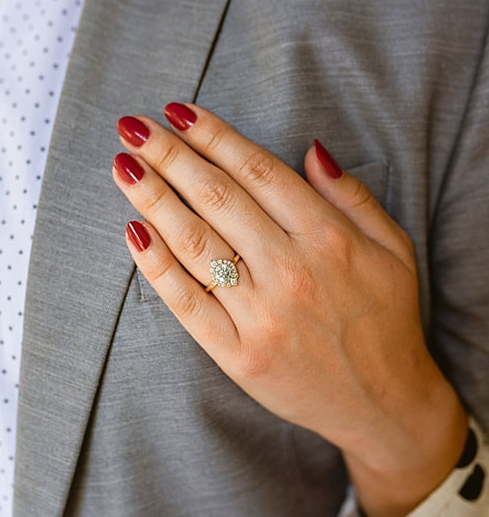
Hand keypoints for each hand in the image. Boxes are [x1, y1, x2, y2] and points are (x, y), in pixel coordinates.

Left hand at [112, 103, 466, 516]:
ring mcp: (260, 313)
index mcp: (328, 237)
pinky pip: (185, 301)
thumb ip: (350, 195)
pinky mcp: (236, 352)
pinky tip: (132, 230)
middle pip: (217, 197)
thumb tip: (310, 147)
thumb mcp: (392, 247)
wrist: (383, 404)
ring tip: (123, 166)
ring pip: (194, 242)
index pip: (257, 171)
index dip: (213, 136)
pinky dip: (155, 264)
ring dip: (153, 198)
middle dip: (169, 155)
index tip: (177, 112)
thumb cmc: (385, 319)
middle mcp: (291, 269)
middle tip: (132, 127)